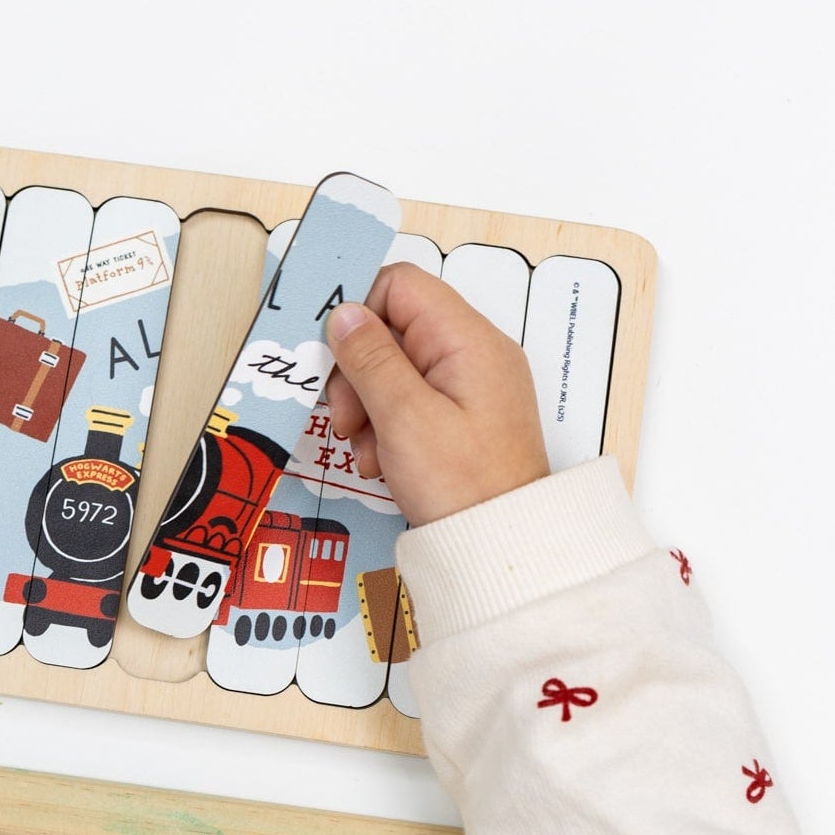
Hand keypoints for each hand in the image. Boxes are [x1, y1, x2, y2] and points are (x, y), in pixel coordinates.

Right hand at [323, 263, 550, 527]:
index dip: (359, 314)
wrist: (501, 548)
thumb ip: (371, 358)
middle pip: (394, 331)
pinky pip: (412, 404)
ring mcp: (470, 388)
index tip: (333, 356)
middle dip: (358, 373)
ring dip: (368, 407)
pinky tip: (382, 461)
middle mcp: (474, 355)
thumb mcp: (403, 417)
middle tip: (346, 418)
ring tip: (366, 449)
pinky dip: (387, 429)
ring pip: (396, 371)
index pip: (400, 286)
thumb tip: (346, 314)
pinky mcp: (463, 419)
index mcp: (468, 340)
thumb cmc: (465, 487)